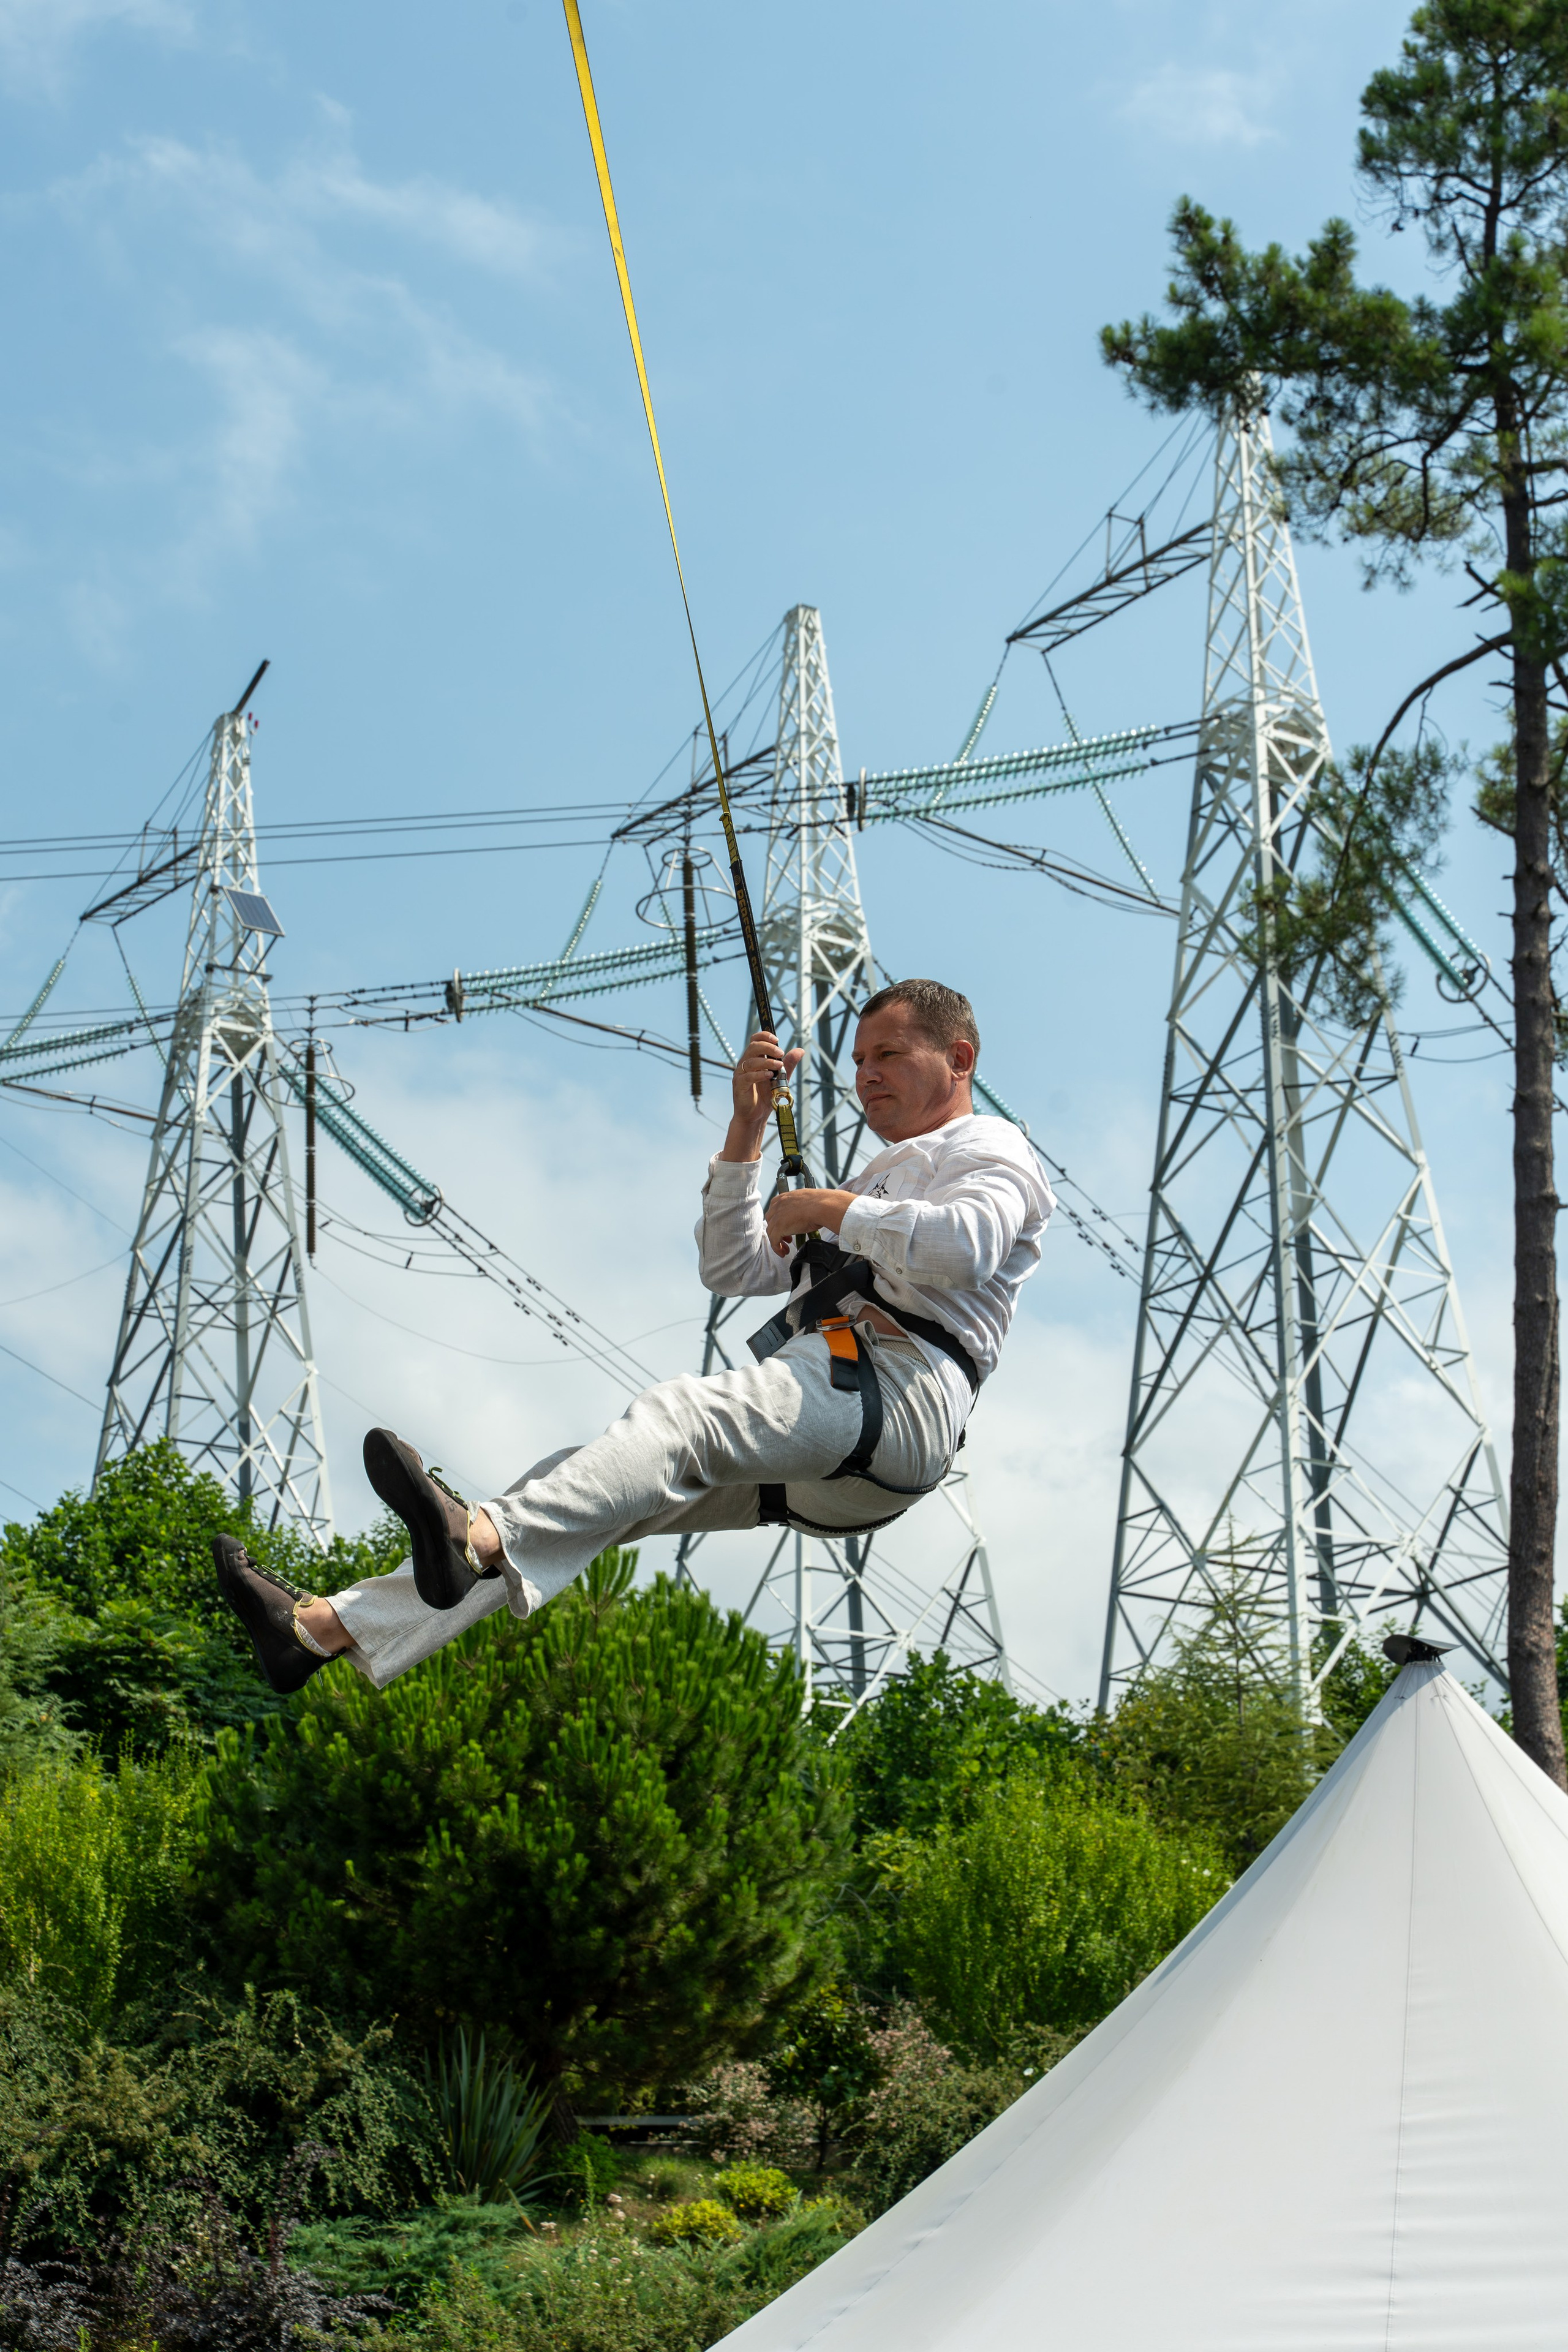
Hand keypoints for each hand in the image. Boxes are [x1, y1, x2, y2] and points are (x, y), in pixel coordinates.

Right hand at [720, 1031, 804, 1162]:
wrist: (755, 1116)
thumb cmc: (765, 1096)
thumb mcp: (781, 1078)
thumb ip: (788, 1064)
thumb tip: (800, 1050)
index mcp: (754, 1059)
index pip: (755, 1040)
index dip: (764, 1036)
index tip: (776, 1039)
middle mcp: (746, 1064)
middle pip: (753, 1047)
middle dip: (768, 1047)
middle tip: (780, 1053)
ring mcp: (741, 1074)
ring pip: (751, 1061)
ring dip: (766, 1062)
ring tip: (778, 1066)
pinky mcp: (739, 1085)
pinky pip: (748, 1076)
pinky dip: (760, 1074)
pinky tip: (769, 1076)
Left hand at [764, 1186, 856, 1254]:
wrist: (822, 1206)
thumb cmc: (820, 1204)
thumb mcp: (807, 1202)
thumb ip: (801, 1208)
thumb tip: (806, 1214)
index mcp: (784, 1197)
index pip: (775, 1210)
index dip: (778, 1220)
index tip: (785, 1227)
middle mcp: (778, 1205)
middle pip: (771, 1221)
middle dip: (777, 1231)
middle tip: (787, 1238)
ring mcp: (777, 1216)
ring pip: (771, 1232)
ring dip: (777, 1242)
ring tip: (785, 1248)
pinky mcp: (779, 1227)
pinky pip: (774, 1241)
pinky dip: (777, 1248)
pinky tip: (783, 1252)